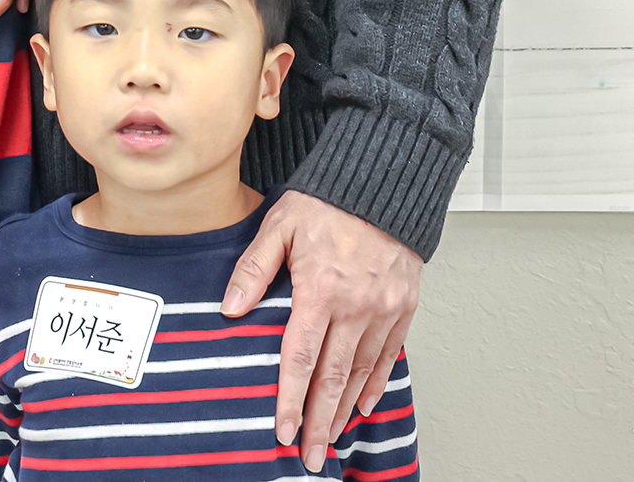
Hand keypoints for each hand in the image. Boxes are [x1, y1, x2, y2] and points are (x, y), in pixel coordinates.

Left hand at [222, 190, 421, 471]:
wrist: (386, 179)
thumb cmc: (328, 198)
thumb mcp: (280, 224)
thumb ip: (254, 269)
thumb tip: (229, 309)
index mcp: (321, 289)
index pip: (300, 357)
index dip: (291, 398)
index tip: (284, 430)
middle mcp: (356, 306)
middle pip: (333, 377)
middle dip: (320, 421)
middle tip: (311, 457)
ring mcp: (384, 309)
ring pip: (361, 372)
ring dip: (344, 409)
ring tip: (333, 438)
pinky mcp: (404, 306)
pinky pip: (389, 354)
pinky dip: (376, 383)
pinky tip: (363, 405)